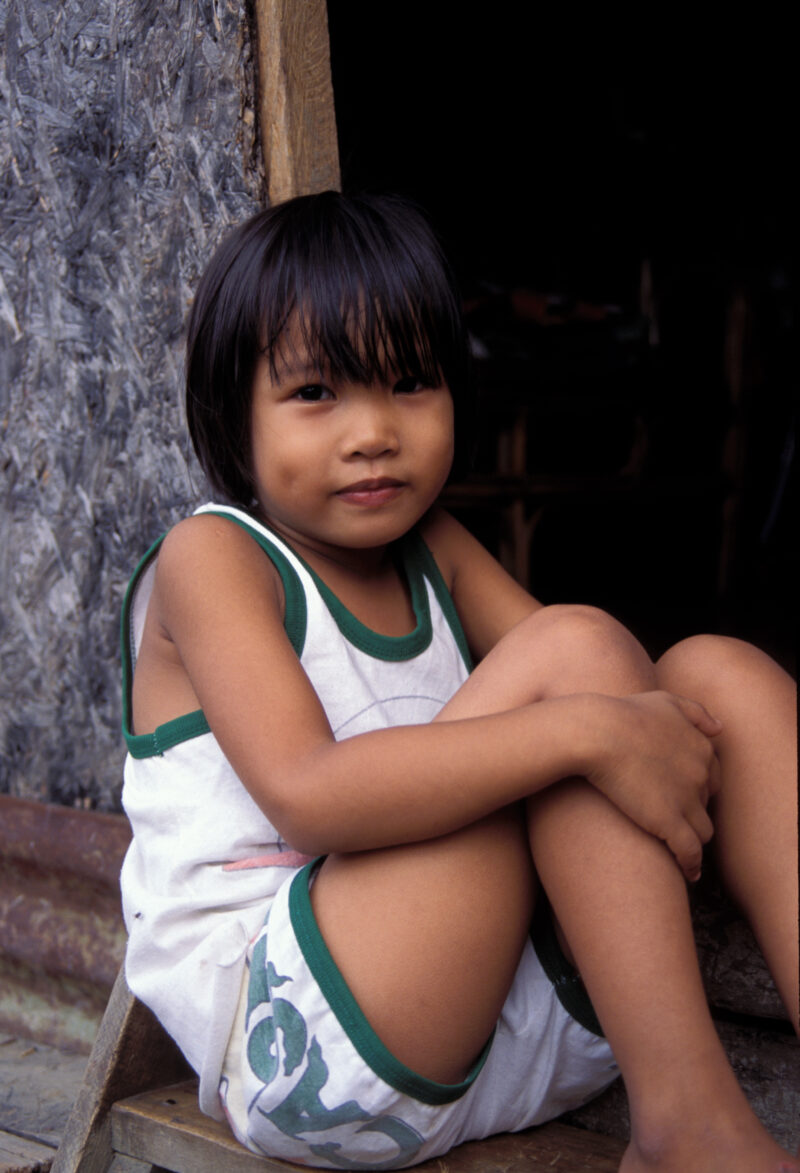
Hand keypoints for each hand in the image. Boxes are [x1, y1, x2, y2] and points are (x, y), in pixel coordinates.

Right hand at [581, 691, 721, 880]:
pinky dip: (691, 865)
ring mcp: (688, 800)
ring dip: (694, 839)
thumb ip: (695, 711)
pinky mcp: (669, 823)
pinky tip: (688, 875)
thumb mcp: (665, 700)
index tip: (679, 793)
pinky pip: (690, 853)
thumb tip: (719, 728)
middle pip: (707, 804)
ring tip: (680, 848)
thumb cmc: (623, 713)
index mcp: (703, 747)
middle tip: (672, 817)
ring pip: (704, 832)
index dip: (696, 787)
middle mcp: (701, 774)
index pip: (712, 777)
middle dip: (694, 811)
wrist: (597, 733)